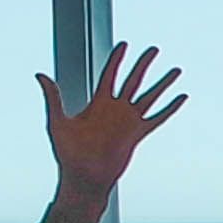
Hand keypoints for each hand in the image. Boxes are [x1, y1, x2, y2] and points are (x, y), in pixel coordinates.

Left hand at [38, 42, 185, 209]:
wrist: (84, 178)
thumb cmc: (68, 154)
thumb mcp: (57, 122)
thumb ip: (53, 97)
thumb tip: (40, 75)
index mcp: (97, 103)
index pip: (110, 74)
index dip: (117, 59)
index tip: (125, 44)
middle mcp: (115, 109)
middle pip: (134, 80)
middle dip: (144, 64)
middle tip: (154, 49)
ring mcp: (128, 121)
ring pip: (150, 96)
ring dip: (163, 83)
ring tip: (176, 69)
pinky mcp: (138, 134)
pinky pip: (158, 117)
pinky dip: (170, 107)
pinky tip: (182, 97)